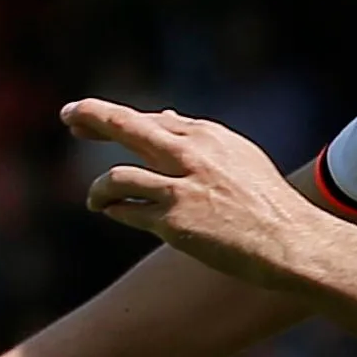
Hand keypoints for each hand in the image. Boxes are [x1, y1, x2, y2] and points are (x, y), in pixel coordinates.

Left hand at [64, 100, 336, 291]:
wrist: (288, 241)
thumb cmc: (264, 200)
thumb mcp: (236, 155)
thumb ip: (197, 137)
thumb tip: (163, 116)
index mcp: (206, 135)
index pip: (148, 119)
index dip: (111, 117)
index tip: (85, 118)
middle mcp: (190, 154)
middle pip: (125, 126)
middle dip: (91, 117)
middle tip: (67, 116)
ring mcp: (180, 188)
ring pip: (116, 176)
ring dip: (98, 189)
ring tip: (94, 200)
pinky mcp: (173, 223)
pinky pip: (126, 211)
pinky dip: (114, 210)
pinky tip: (112, 213)